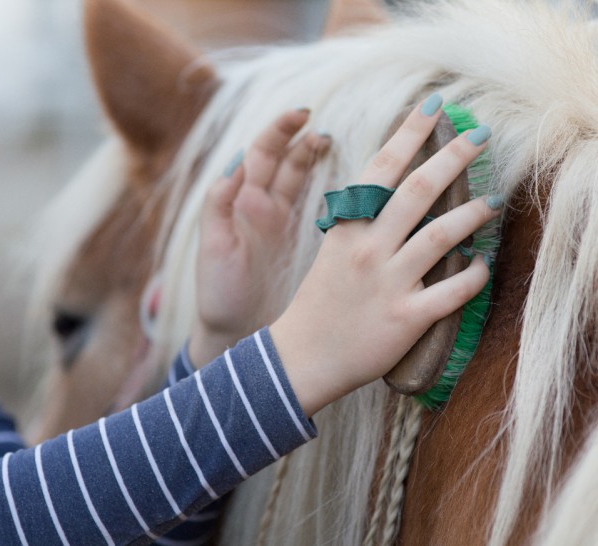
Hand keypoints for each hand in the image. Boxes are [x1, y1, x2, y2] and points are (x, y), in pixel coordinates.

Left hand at [189, 109, 330, 366]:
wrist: (233, 329)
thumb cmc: (219, 292)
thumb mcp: (213, 248)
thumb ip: (219, 205)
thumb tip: (237, 162)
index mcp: (241, 204)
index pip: (260, 156)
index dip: (279, 131)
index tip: (300, 115)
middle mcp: (262, 207)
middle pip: (285, 162)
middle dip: (302, 139)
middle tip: (324, 130)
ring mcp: (282, 223)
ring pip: (301, 180)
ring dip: (314, 158)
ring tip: (333, 144)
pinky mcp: (299, 242)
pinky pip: (315, 207)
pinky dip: (328, 190)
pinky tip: (346, 182)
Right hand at [271, 96, 500, 416]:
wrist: (304, 356)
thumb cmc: (318, 303)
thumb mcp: (331, 253)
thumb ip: (360, 226)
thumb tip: (395, 200)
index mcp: (346, 229)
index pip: (380, 169)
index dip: (409, 134)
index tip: (433, 107)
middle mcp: (368, 249)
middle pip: (418, 191)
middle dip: (453, 157)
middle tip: (480, 135)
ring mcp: (387, 283)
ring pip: (440, 236)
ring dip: (473, 213)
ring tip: (493, 200)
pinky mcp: (406, 317)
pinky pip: (452, 291)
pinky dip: (474, 275)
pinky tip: (483, 264)